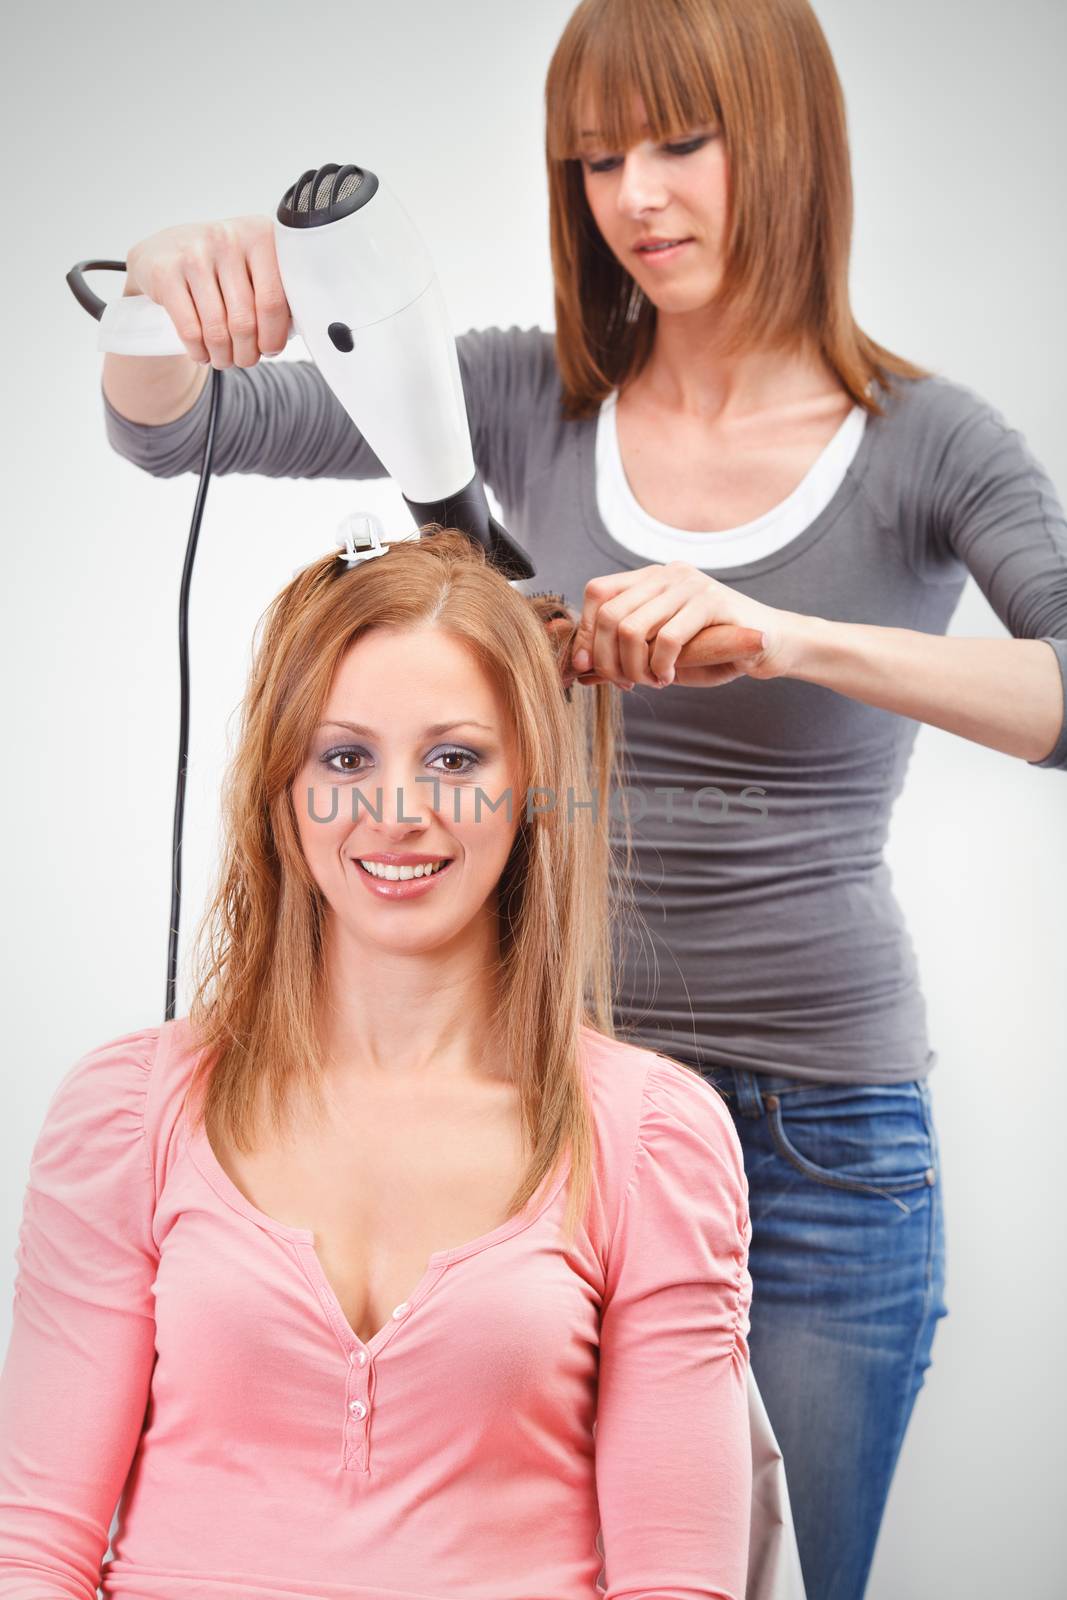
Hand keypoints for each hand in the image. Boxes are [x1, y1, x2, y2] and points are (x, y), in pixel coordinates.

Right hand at [123, 216, 290, 368]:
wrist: (164, 251)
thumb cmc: (220, 268)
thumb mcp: (252, 267)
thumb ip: (277, 290)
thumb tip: (294, 331)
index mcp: (259, 235)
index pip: (274, 302)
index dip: (274, 336)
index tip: (270, 349)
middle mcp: (227, 239)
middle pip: (245, 320)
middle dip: (247, 353)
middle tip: (244, 359)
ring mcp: (194, 253)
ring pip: (217, 329)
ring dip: (223, 357)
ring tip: (224, 360)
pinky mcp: (165, 272)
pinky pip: (190, 329)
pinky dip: (198, 351)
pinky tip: (201, 353)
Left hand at [569, 561, 796, 688]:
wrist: (770, 644)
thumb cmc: (713, 650)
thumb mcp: (660, 651)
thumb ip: (623, 653)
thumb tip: (579, 669)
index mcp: (651, 578)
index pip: (598, 593)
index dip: (587, 632)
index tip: (590, 667)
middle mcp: (667, 574)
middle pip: (611, 614)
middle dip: (610, 659)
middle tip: (628, 683)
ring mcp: (690, 584)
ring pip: (633, 628)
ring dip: (635, 667)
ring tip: (652, 681)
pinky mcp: (712, 601)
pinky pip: (668, 638)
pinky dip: (662, 666)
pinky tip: (670, 677)